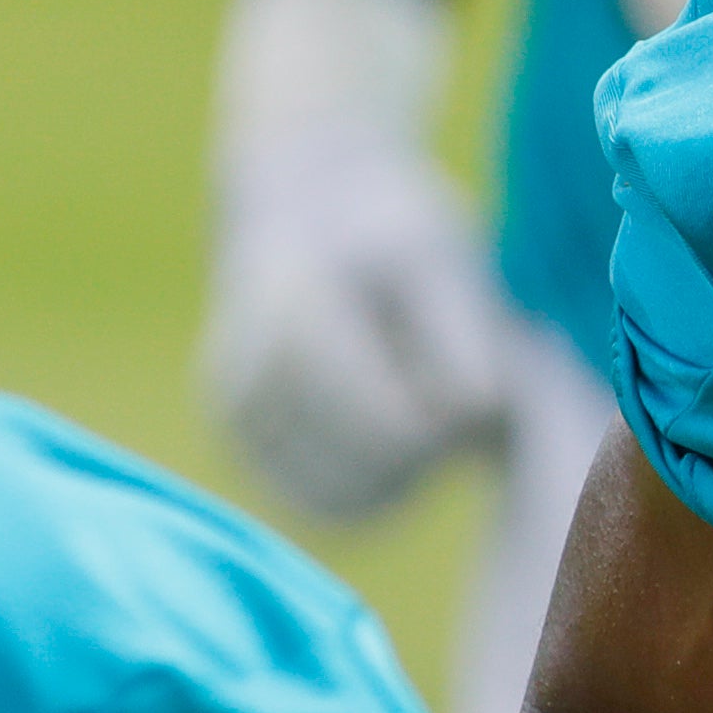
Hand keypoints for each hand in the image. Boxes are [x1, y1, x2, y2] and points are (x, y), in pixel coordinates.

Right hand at [197, 0, 511, 518]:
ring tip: (419, 399)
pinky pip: (320, 507)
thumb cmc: (388, 229)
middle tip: (455, 391)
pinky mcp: (240, 449)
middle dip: (429, 449)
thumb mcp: (440, 254)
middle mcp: (243, 378)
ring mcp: (232, 421)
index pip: (397, 430)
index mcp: (295, 322)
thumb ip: (463, 332)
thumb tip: (477, 412)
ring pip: (342, 504)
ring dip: (400, 472)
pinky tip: (393, 428)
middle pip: (372, 475)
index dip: (455, 421)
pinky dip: (369, 486)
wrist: (304, 205)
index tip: (480, 378)